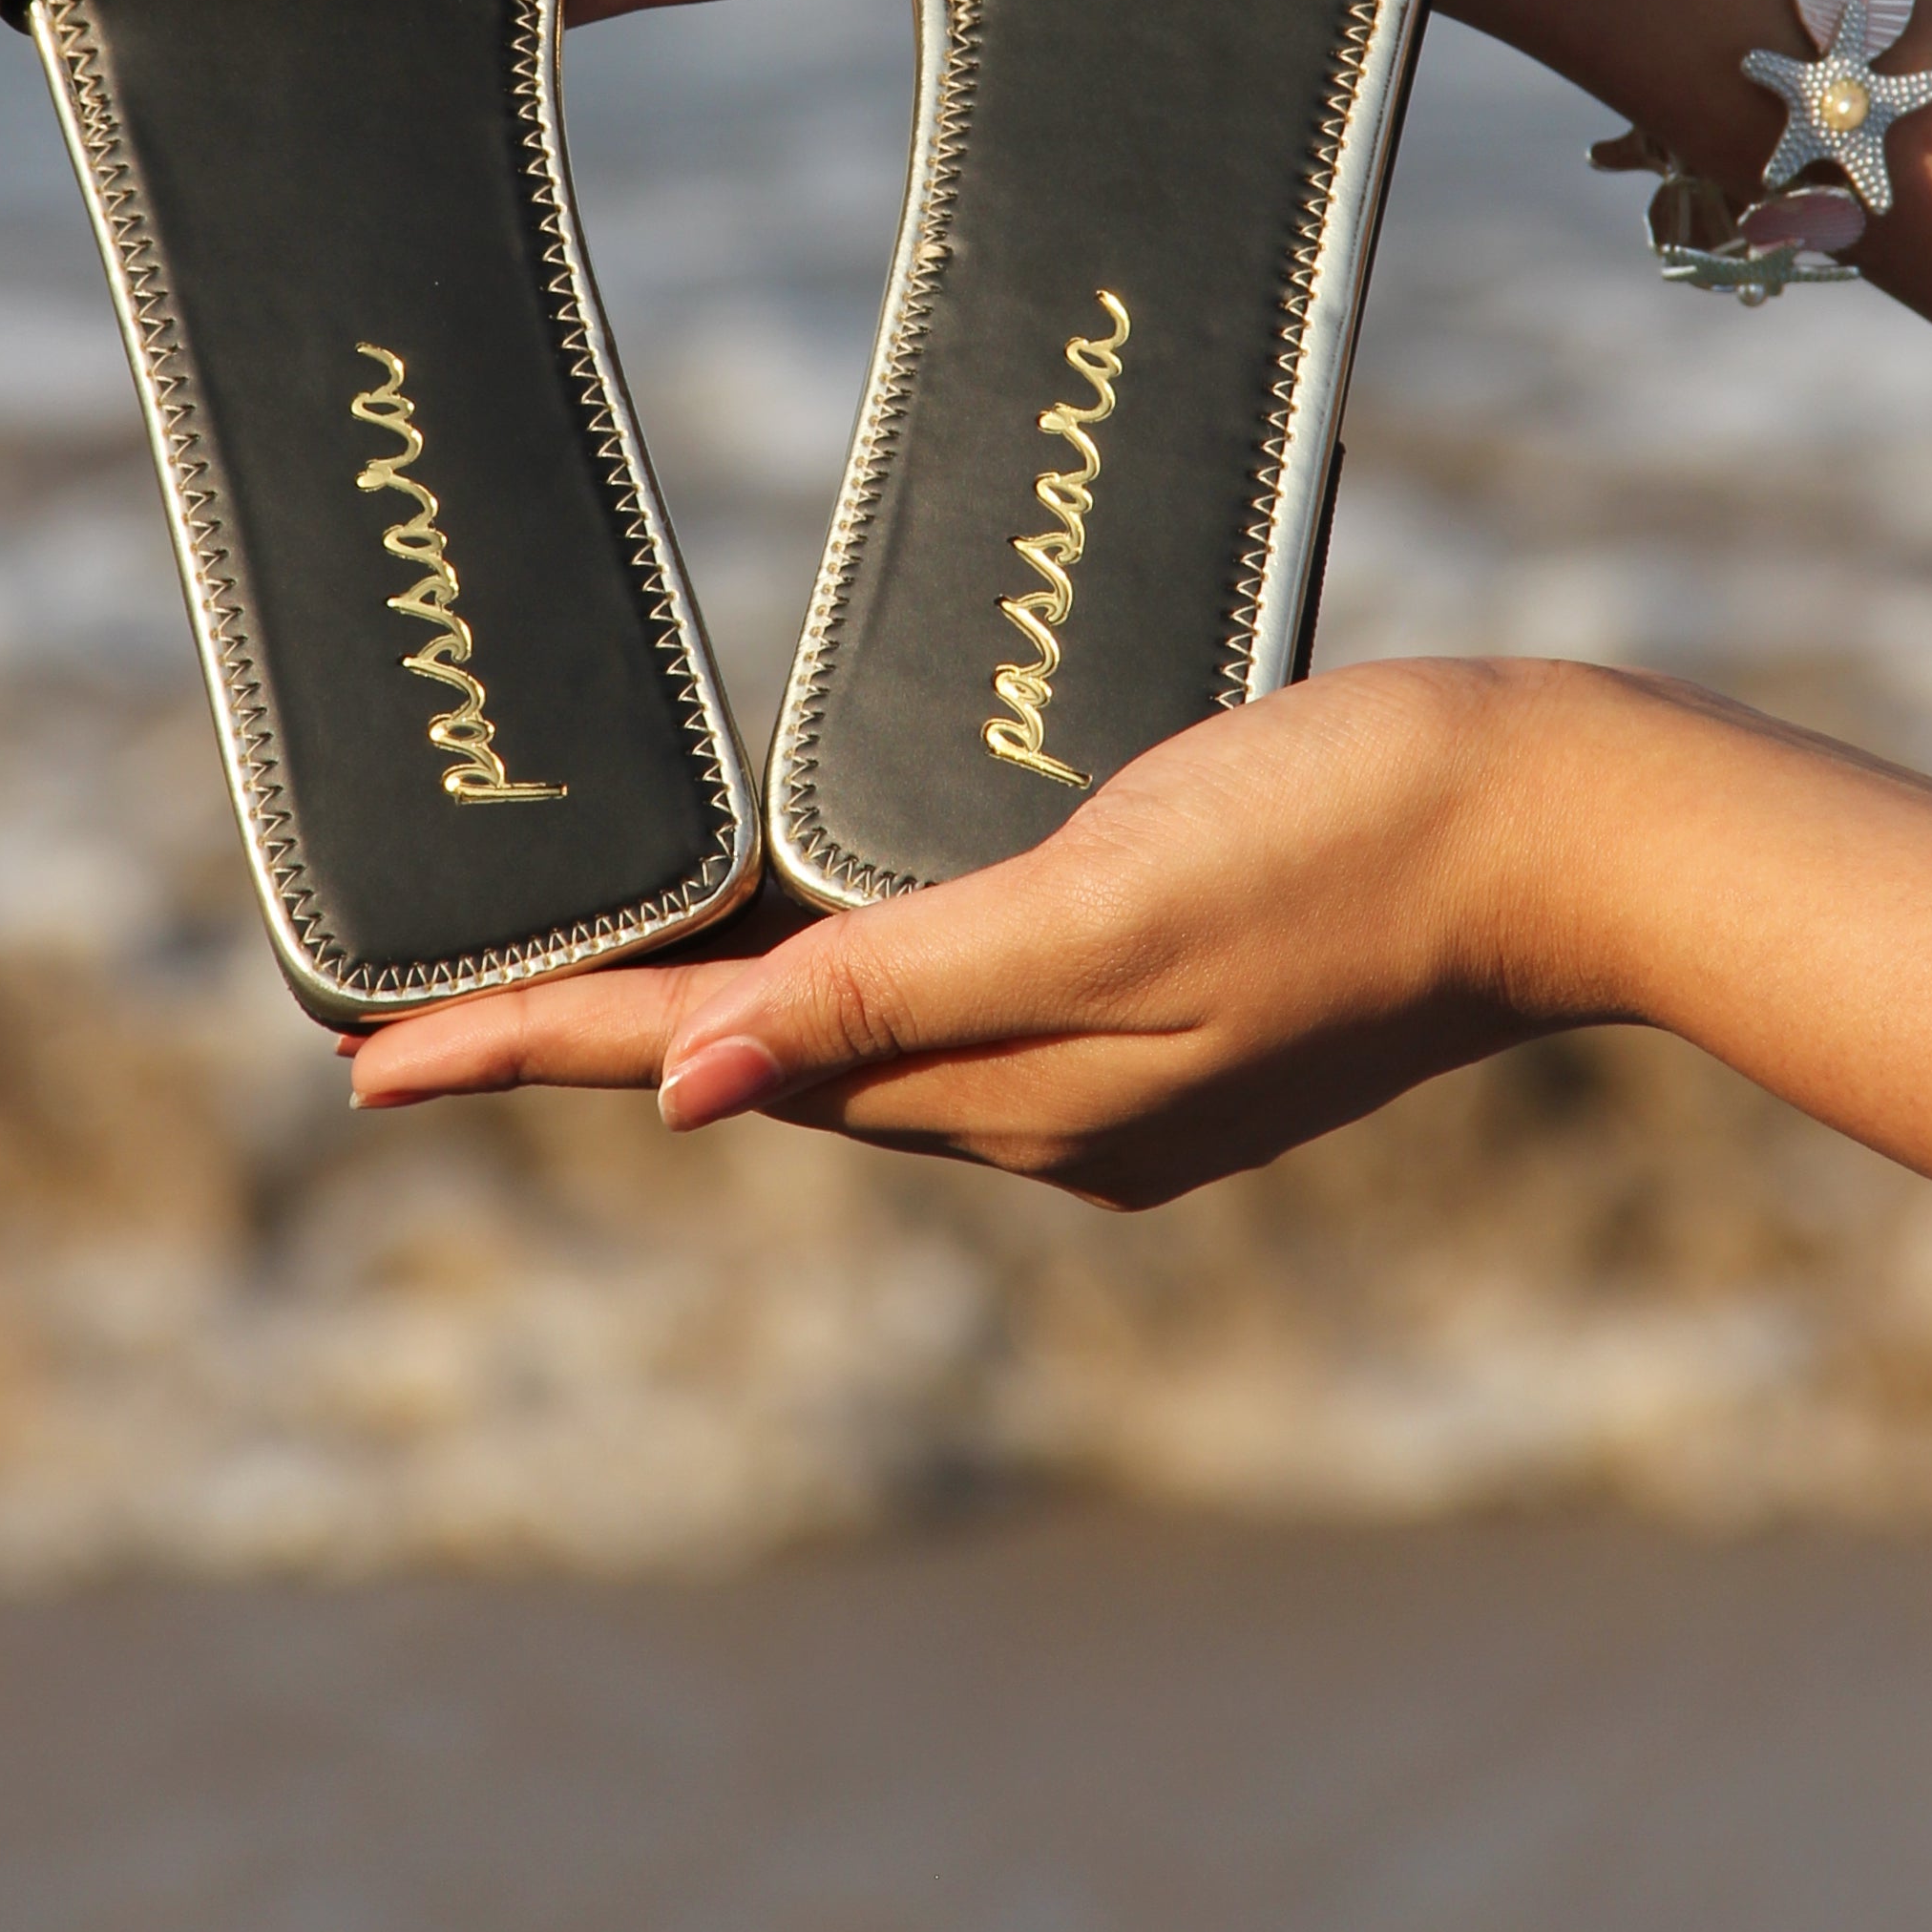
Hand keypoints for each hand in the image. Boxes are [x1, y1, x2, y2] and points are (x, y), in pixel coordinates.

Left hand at [350, 662, 1557, 1206]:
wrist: (1569, 826)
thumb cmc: (1347, 830)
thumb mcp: (1105, 901)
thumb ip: (901, 993)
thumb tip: (685, 1091)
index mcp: (1014, 1092)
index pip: (711, 1063)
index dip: (535, 1044)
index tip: (361, 1062)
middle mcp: (1041, 1105)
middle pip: (759, 1063)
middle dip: (587, 1036)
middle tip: (410, 1024)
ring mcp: (1109, 1068)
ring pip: (849, 1036)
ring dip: (705, 1008)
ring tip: (570, 973)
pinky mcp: (1163, 1001)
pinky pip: (945, 996)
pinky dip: (837, 970)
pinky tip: (806, 930)